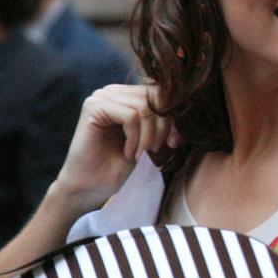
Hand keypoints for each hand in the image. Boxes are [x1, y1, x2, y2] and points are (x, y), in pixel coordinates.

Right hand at [49, 84, 177, 216]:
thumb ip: (163, 122)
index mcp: (127, 95)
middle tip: (156, 150)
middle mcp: (114, 91)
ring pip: (144, 107)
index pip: (160, 93)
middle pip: (154, 97)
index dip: (172, 117)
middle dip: (162, 127)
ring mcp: (102, 96)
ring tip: (141, 154)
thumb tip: (185, 108)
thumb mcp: (150, 140)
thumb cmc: (120, 165)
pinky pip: (130, 115)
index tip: (173, 143)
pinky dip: (136, 137)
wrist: (92, 186)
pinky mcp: (93, 107)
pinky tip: (130, 153)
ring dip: (148, 136)